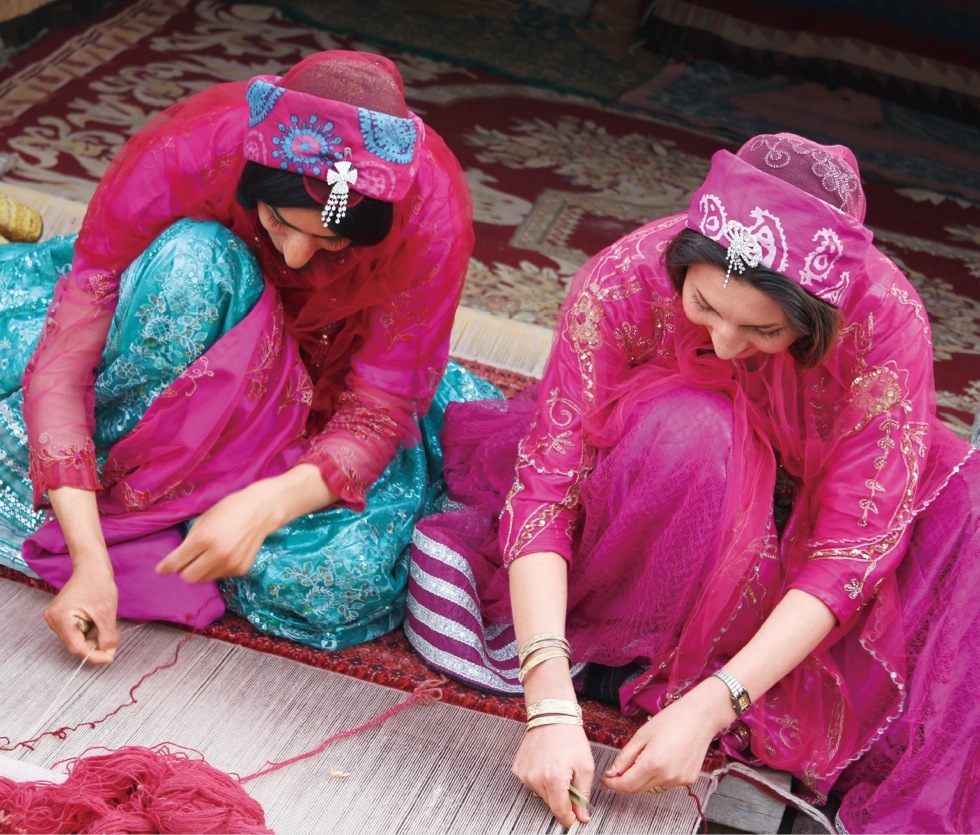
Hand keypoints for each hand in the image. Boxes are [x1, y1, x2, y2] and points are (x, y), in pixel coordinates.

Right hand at [43, 563, 118, 663]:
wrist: (92, 567)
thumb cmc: (98, 584)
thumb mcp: (107, 612)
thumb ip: (108, 636)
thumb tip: (109, 654)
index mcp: (60, 618)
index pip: (77, 648)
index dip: (95, 655)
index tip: (110, 657)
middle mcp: (52, 620)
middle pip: (76, 645)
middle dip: (96, 644)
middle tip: (113, 636)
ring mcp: (55, 619)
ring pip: (77, 639)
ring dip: (93, 636)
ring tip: (104, 621)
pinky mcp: (60, 617)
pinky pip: (76, 632)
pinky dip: (89, 630)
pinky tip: (97, 619)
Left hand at [156, 482, 278, 582]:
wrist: (261, 510)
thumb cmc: (229, 509)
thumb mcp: (204, 519)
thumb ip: (190, 540)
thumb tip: (178, 560)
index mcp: (204, 539)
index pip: (177, 562)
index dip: (165, 567)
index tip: (160, 570)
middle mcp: (217, 555)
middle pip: (188, 577)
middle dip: (184, 570)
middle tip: (187, 560)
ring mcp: (231, 564)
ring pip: (204, 579)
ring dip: (201, 570)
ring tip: (209, 555)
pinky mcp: (240, 569)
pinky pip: (220, 575)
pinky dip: (217, 568)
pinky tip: (225, 554)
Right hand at [513, 722, 593, 827]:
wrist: (551, 715)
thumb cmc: (570, 738)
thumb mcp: (585, 766)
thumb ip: (584, 795)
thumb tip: (582, 817)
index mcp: (554, 779)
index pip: (560, 812)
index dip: (570, 818)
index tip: (576, 818)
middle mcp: (535, 778)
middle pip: (551, 803)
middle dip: (563, 798)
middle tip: (570, 780)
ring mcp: (524, 774)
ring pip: (541, 794)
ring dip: (551, 788)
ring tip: (558, 768)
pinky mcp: (518, 769)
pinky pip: (532, 783)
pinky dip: (540, 779)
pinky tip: (546, 764)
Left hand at [602, 682, 729, 793]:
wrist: (700, 717)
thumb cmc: (672, 720)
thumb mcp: (642, 735)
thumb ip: (625, 757)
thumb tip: (612, 773)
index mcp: (653, 764)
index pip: (627, 785)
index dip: (613, 783)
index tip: (605, 779)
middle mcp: (667, 776)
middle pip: (638, 789)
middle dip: (625, 782)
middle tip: (617, 771)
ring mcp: (679, 780)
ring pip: (651, 787)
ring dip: (642, 780)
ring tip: (643, 759)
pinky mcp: (688, 780)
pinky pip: (666, 784)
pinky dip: (658, 777)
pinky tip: (661, 760)